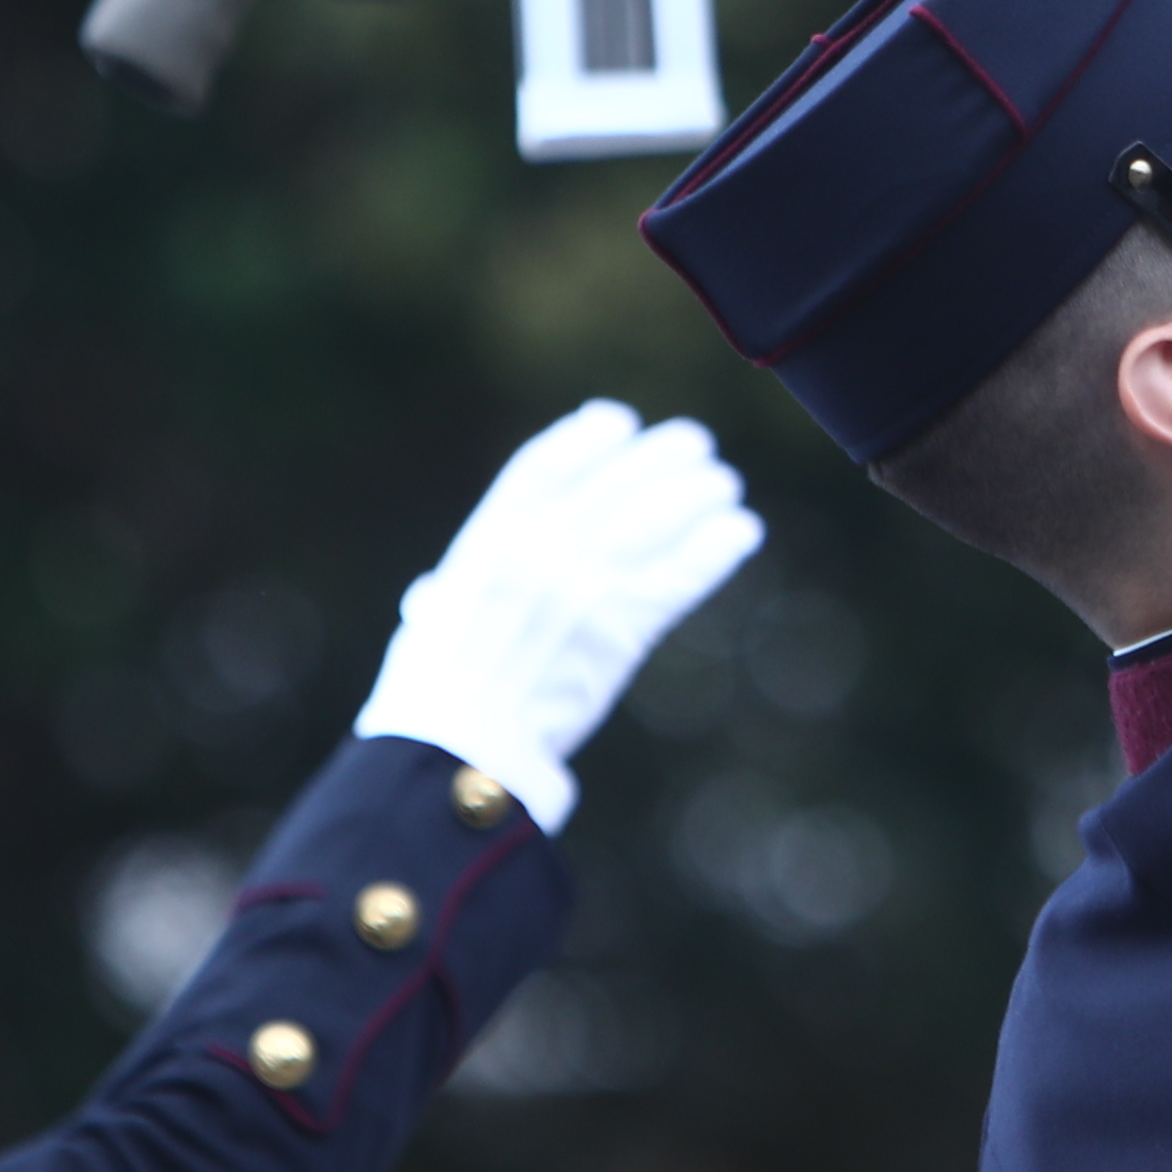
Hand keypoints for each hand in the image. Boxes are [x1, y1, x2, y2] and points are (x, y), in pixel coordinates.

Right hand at [356, 401, 762, 832]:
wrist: (457, 750)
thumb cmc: (432, 699)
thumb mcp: (430, 626)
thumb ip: (447, 599)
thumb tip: (431, 598)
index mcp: (486, 542)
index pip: (543, 466)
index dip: (586, 438)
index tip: (617, 421)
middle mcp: (538, 550)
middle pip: (614, 483)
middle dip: (659, 458)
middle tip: (693, 445)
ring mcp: (581, 587)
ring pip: (655, 520)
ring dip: (697, 495)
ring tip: (724, 484)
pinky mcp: (620, 631)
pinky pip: (680, 576)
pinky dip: (716, 550)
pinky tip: (741, 531)